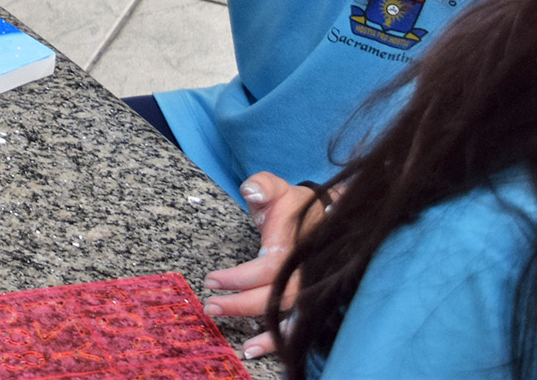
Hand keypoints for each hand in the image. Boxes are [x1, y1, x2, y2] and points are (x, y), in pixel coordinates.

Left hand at [202, 172, 326, 358]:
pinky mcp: (311, 299)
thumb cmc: (293, 205)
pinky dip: (280, 340)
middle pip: (277, 298)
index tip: (211, 279)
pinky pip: (299, 325)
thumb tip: (252, 192)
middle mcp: (306, 271)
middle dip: (242, 306)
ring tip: (240, 345)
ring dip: (266, 334)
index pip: (268, 269)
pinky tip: (256, 349)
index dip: (239, 278)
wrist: (326, 217)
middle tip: (211, 306)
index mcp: (293, 246)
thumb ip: (262, 186)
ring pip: (291, 317)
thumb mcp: (276, 188)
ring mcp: (311, 288)